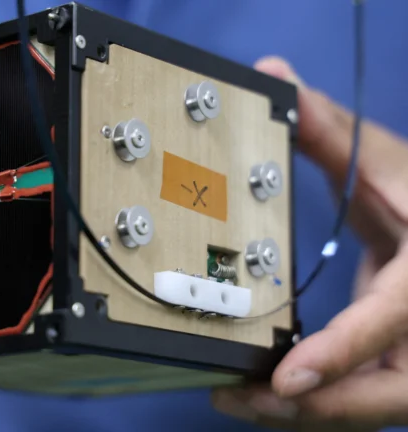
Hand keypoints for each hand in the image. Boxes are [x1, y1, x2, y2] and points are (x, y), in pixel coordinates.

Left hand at [212, 57, 407, 430]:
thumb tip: (272, 75)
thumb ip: (328, 128)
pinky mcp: (401, 362)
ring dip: (304, 413)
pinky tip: (264, 387)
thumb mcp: (385, 160)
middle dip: (312, 407)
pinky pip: (360, 394)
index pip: (392, 322)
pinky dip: (315, 398)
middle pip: (384, 395)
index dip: (341, 354)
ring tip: (234, 397)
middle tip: (238, 397)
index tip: (286, 379)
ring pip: (369, 406)